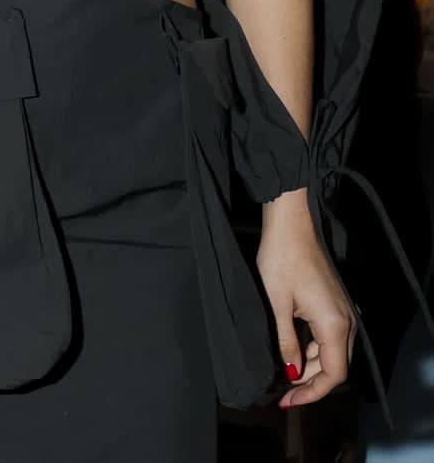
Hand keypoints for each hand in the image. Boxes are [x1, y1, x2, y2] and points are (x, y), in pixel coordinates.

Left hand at [257, 189, 355, 406]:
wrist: (291, 224)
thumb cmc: (282, 258)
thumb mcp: (277, 303)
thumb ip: (286, 342)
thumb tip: (290, 372)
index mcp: (335, 325)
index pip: (333, 375)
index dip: (312, 392)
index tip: (289, 401)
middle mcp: (346, 322)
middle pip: (335, 367)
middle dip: (311, 384)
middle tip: (284, 394)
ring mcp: (342, 312)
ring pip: (331, 352)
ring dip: (311, 367)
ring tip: (284, 376)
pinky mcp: (334, 304)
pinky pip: (327, 337)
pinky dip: (312, 349)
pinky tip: (292, 353)